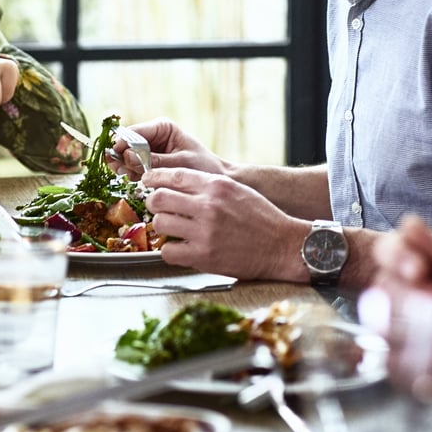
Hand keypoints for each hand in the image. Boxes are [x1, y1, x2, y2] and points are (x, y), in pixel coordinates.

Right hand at [113, 118, 226, 177]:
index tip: (116, 157)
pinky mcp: (148, 162)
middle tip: (121, 171)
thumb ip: (155, 161)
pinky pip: (132, 166)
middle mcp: (153, 135)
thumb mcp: (180, 164)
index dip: (122, 144)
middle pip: (126, 143)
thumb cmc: (203, 167)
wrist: (214, 179)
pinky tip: (137, 180)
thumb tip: (128, 156)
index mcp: (162, 128)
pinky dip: (131, 174)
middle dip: (122, 157)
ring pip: (126, 156)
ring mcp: (149, 149)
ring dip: (125, 167)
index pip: (134, 132)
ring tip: (131, 177)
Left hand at [141, 166, 303, 279]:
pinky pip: (168, 251)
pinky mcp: (203, 256)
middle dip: (153, 202)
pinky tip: (180, 248)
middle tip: (156, 208)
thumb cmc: (262, 218)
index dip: (155, 178)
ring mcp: (204, 232)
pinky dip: (170, 250)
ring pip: (160, 224)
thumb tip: (177, 185)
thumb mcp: (237, 191)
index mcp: (216, 186)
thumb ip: (209, 186)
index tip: (148, 182)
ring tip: (171, 230)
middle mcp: (208, 206)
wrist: (283, 246)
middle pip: (160, 198)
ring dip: (162, 227)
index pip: (173, 175)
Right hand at [366, 218, 431, 410]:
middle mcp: (406, 296)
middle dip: (427, 302)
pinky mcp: (407, 367)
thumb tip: (408, 224)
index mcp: (423, 264)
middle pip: (385, 291)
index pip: (387, 252)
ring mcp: (403, 333)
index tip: (418, 270)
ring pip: (391, 328)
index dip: (396, 258)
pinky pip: (401, 362)